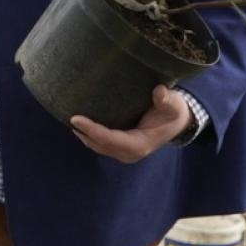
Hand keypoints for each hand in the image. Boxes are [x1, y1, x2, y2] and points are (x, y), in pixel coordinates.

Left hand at [68, 86, 188, 162]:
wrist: (178, 122)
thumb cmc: (173, 111)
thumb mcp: (173, 104)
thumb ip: (166, 100)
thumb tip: (159, 91)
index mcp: (140, 144)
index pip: (110, 139)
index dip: (92, 130)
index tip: (75, 118)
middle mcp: (130, 153)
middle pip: (100, 144)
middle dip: (83, 133)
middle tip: (67, 116)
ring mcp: (124, 153)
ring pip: (98, 146)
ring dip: (84, 135)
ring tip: (69, 120)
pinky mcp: (121, 148)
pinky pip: (101, 144)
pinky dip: (90, 135)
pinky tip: (80, 124)